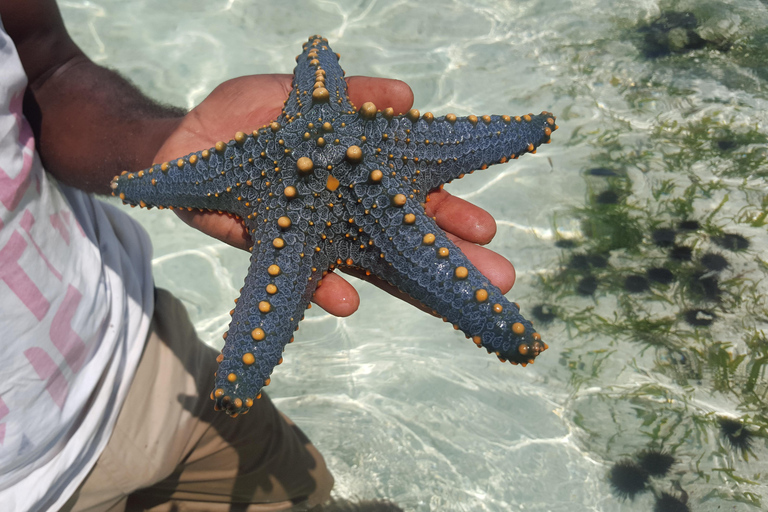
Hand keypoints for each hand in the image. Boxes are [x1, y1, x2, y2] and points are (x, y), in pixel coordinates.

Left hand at [152, 75, 514, 316]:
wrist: (186, 143)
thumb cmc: (249, 116)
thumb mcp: (303, 93)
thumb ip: (353, 93)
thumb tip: (407, 96)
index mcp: (359, 177)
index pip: (416, 198)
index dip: (451, 214)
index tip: (488, 229)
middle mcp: (344, 213)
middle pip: (406, 240)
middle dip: (452, 259)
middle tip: (497, 278)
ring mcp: (313, 236)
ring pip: (370, 266)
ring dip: (407, 285)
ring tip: (443, 303)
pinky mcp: (274, 250)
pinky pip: (304, 276)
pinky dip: (326, 289)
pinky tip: (348, 301)